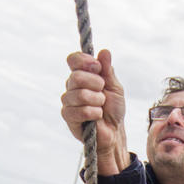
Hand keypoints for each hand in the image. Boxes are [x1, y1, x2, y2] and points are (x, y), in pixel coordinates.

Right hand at [61, 48, 129, 175]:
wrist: (114, 131)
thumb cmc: (114, 108)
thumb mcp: (115, 87)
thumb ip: (108, 71)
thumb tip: (105, 52)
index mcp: (82, 75)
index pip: (73, 60)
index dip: (84, 61)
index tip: (97, 67)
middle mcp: (72, 86)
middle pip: (76, 77)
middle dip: (96, 84)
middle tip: (103, 92)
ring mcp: (68, 101)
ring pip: (79, 95)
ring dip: (97, 101)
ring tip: (101, 106)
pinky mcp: (68, 116)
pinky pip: (80, 110)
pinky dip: (94, 113)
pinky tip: (97, 116)